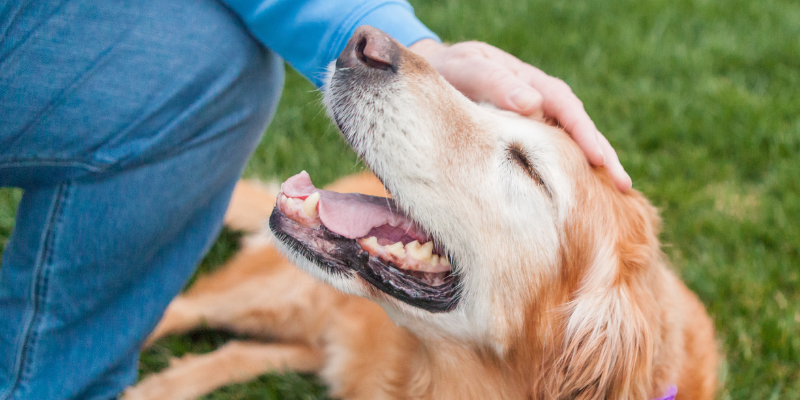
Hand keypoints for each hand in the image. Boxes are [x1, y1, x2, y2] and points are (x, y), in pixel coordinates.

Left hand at [409, 39, 631, 191]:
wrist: (436, 75)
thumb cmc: (452, 72)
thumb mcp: (470, 70)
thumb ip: (496, 83)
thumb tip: (533, 103)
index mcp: (533, 85)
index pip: (567, 110)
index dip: (585, 135)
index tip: (600, 160)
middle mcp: (542, 104)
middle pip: (579, 130)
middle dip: (602, 157)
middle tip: (624, 186)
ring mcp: (537, 123)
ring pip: (569, 146)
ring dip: (590, 170)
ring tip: (614, 198)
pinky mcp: (526, 141)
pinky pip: (551, 157)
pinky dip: (567, 174)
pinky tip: (577, 198)